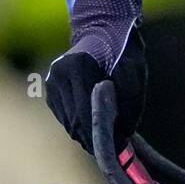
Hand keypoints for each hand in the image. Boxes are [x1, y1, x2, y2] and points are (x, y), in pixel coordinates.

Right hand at [45, 27, 147, 152]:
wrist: (104, 32)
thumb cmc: (124, 53)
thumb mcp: (135, 75)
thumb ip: (130, 104)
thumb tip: (123, 134)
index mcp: (77, 66)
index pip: (86, 113)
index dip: (100, 135)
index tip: (116, 148)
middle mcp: (58, 74)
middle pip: (74, 122)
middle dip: (93, 140)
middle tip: (113, 151)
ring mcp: (51, 82)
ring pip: (68, 123)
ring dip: (86, 135)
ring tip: (105, 141)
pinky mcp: (50, 90)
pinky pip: (64, 117)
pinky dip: (78, 126)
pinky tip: (93, 126)